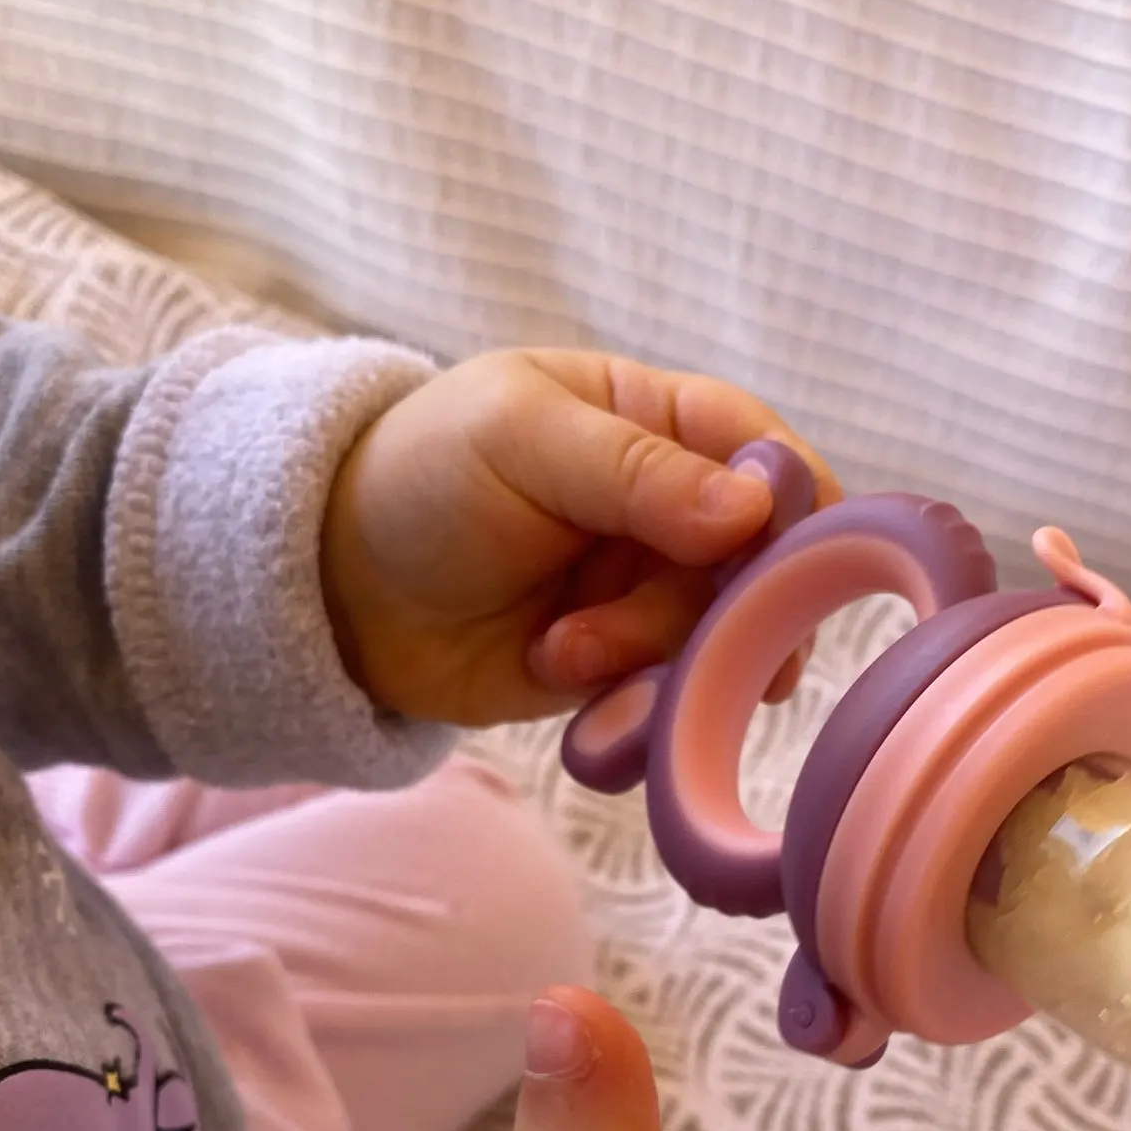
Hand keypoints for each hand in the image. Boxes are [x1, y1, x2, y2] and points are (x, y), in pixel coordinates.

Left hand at [320, 349, 839, 725]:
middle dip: (717, 606)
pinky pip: (669, 698)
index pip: (764, 451)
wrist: (336, 592)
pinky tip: (578, 703)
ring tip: (563, 651)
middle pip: (757, 562)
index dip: (794, 503)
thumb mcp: (518, 440)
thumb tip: (755, 508)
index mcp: (655, 419)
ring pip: (716, 639)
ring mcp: (649, 593)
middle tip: (668, 635)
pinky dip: (637, 711)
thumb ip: (636, 472)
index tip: (791, 557)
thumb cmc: (419, 478)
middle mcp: (669, 509)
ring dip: (651, 658)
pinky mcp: (621, 669)